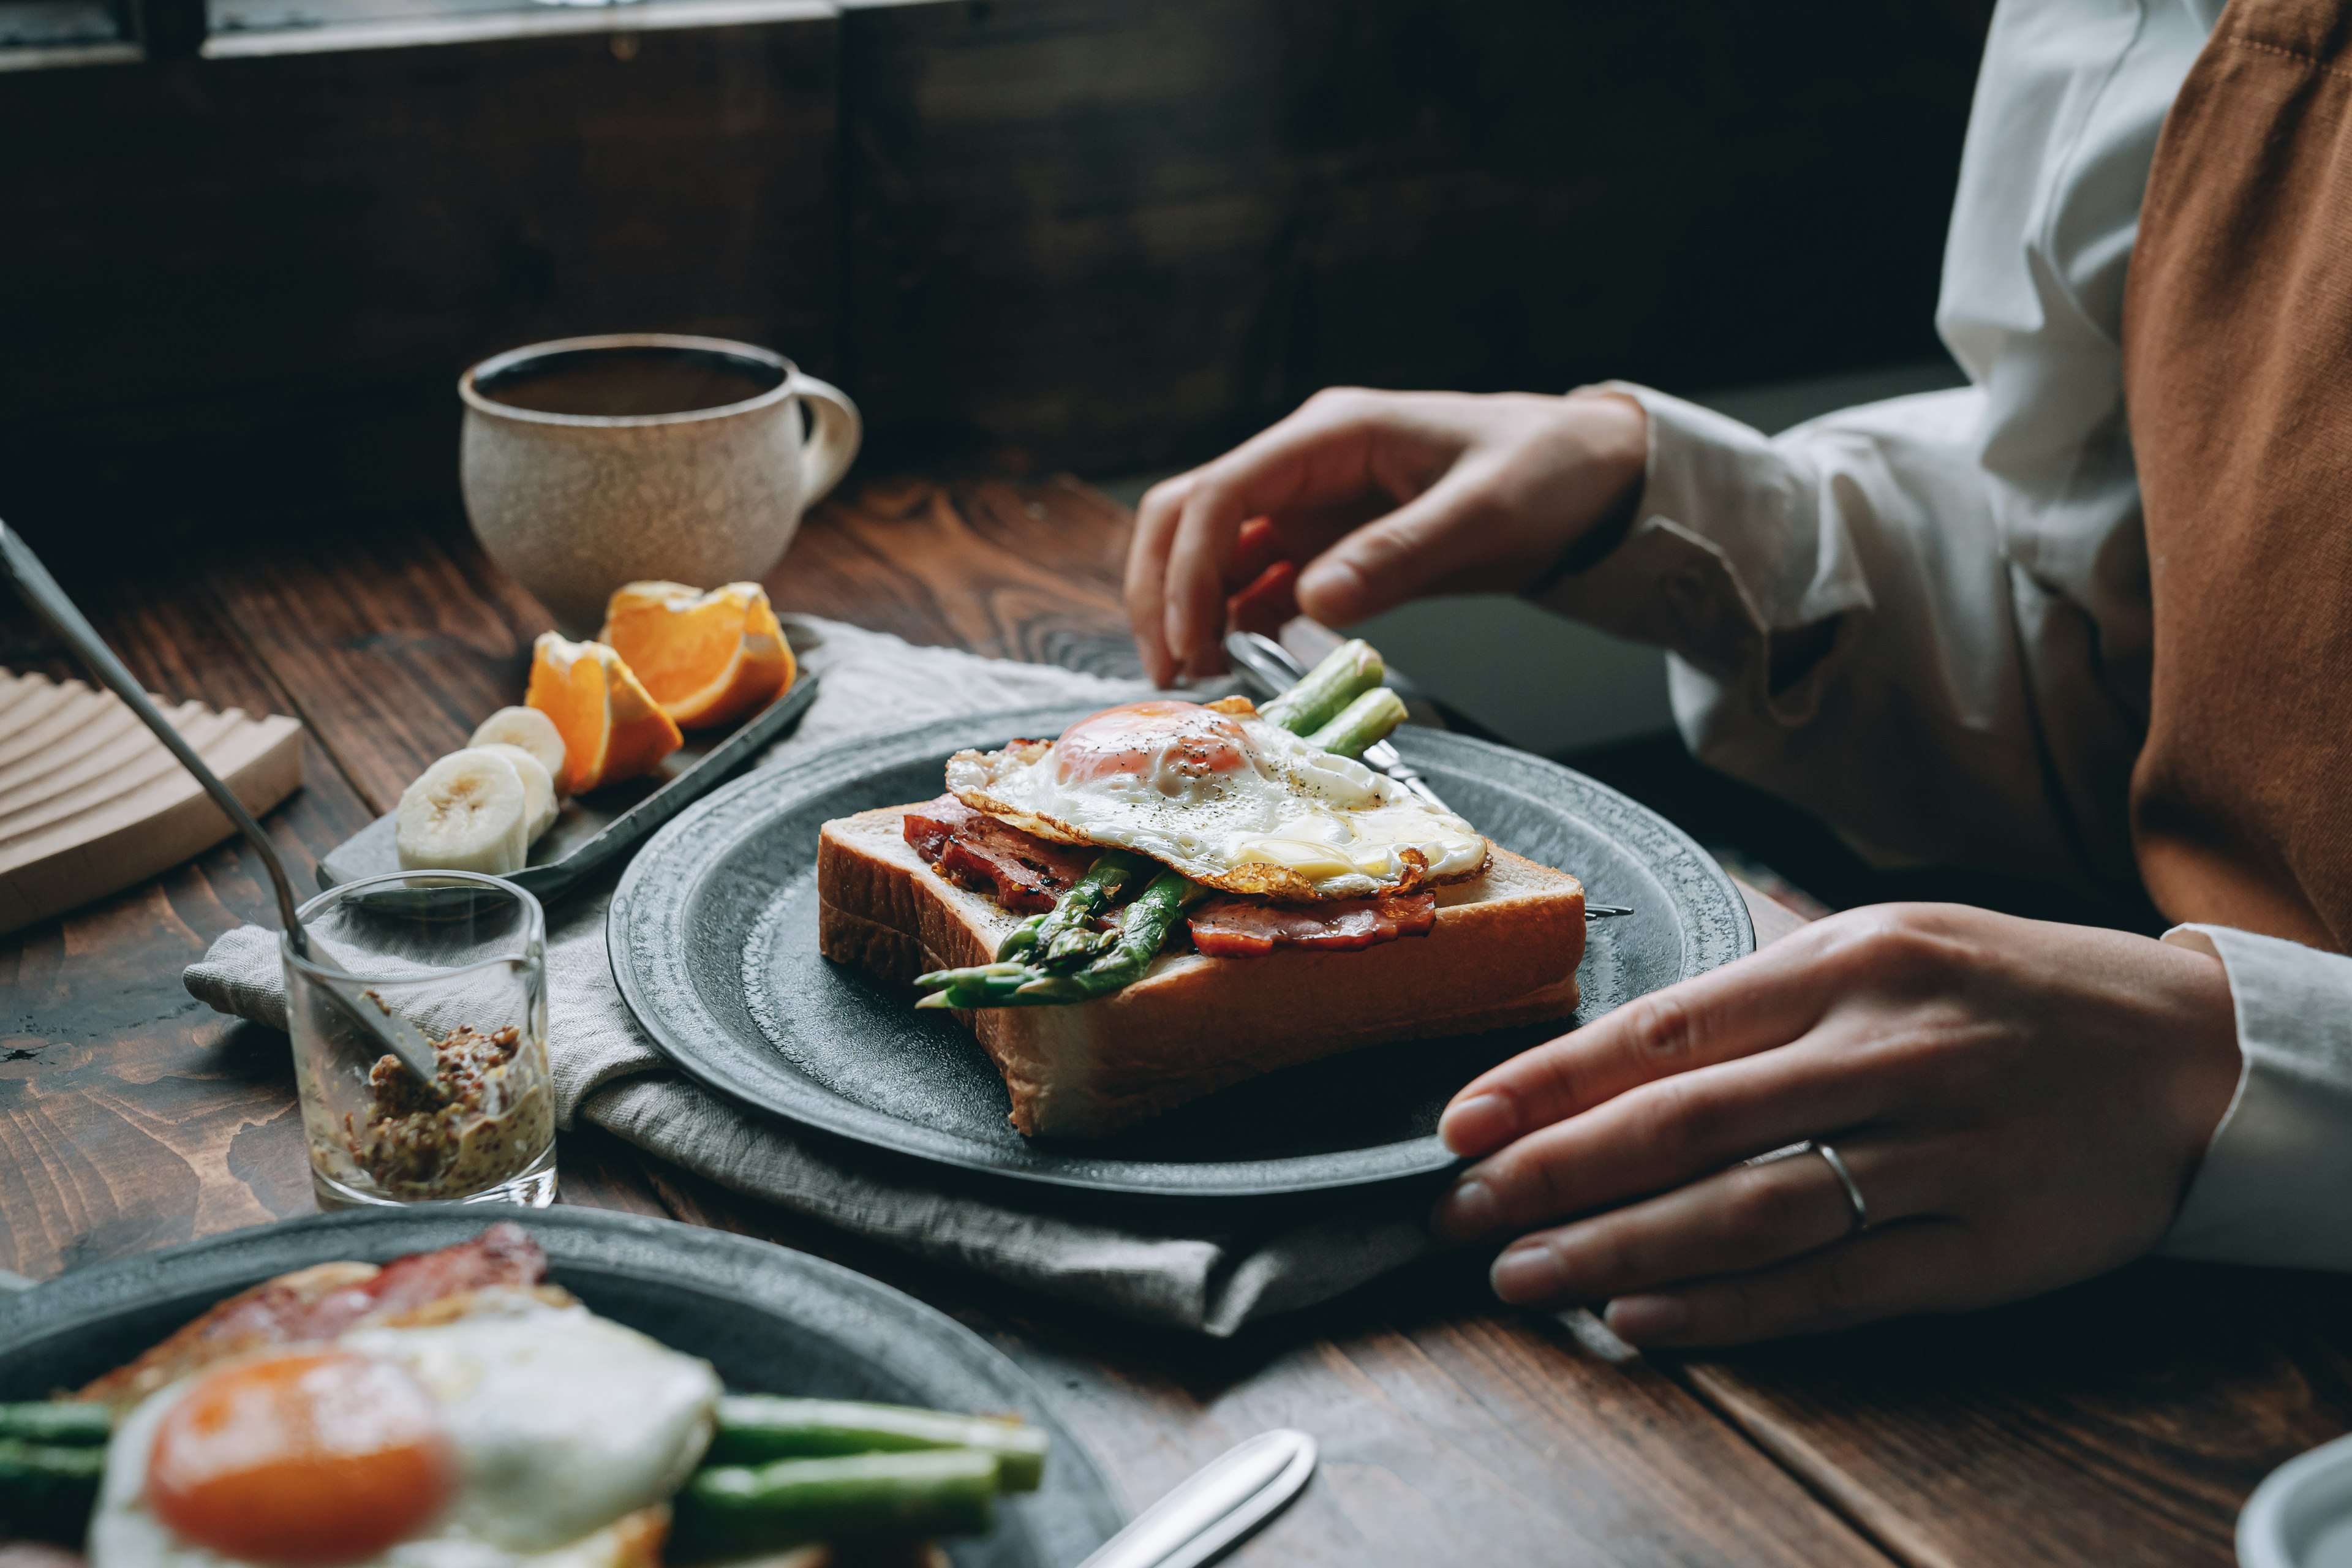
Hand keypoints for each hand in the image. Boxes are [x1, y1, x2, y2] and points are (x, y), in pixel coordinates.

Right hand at [1124, 388, 1647, 684]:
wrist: (1592, 478)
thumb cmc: (1547, 474)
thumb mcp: (1485, 515)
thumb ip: (1399, 554)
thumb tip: (1311, 602)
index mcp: (1331, 435)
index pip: (1221, 493)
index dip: (1188, 568)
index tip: (1189, 640)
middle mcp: (1304, 466)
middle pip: (1190, 517)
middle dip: (1164, 589)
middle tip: (1168, 670)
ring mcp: (1311, 507)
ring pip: (1212, 554)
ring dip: (1190, 612)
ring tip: (1196, 680)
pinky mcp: (1328, 547)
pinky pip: (1257, 584)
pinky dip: (1234, 624)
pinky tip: (1238, 667)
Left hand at [1429, 904, 2241, 1344]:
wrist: (2191, 1054)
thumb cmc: (2010, 991)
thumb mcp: (1892, 939)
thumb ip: (1761, 980)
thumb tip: (1615, 1023)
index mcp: (1852, 963)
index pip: (1665, 1030)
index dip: (1548, 1081)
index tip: (1459, 1123)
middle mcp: (1889, 1052)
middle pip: (1686, 1124)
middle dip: (1553, 1173)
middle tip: (1463, 1212)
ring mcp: (1942, 1156)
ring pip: (1749, 1212)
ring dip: (1619, 1249)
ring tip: (1526, 1274)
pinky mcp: (1987, 1248)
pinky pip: (1839, 1286)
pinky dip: (1734, 1308)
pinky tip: (1646, 1317)